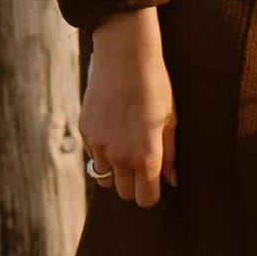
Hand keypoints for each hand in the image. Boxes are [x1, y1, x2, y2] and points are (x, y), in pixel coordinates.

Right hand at [82, 7, 175, 206]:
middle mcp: (120, 157)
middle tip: (141, 165)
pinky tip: (113, 129)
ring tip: (125, 148)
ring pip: (105, 178)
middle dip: (133, 185)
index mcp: (146, 156)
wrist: (125, 56)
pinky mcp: (85, 132)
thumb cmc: (155, 86)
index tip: (154, 181)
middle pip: (124, 194)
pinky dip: (102, 152)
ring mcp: (99, 146)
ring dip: (115, 171)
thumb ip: (169, 155)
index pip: (146, 199)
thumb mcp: (170, 120)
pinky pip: (93, 156)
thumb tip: (170, 180)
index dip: (151, 192)